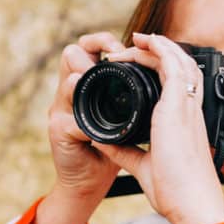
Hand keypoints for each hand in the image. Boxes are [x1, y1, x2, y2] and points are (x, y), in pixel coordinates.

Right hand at [47, 32, 125, 201]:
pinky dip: (86, 121)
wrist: (89, 182)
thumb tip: (166, 74)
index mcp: (88, 86)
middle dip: (91, 49)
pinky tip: (98, 126)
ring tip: (103, 84)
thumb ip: (138, 96)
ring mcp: (60, 111)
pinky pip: (70, 120)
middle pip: (71, 54)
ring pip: (68, 82)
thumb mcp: (126, 118)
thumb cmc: (109, 151)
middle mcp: (70, 93)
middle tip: (116, 56)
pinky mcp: (58, 131)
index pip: (88, 48)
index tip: (127, 46)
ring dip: (84, 79)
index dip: (105, 41)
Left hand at [94, 33, 223, 223]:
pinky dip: (160, 50)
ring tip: (138, 38)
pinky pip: (173, 66)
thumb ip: (125, 150)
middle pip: (182, 66)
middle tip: (135, 46)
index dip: (162, 68)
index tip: (138, 63)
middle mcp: (190, 110)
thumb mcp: (143, 165)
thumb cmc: (176, 191)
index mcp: (185, 122)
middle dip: (160, 51)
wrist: (190, 204)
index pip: (179, 84)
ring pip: (179, 61)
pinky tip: (146, 42)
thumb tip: (102, 140)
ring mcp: (187, 107)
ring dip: (158, 46)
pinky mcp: (179, 106)